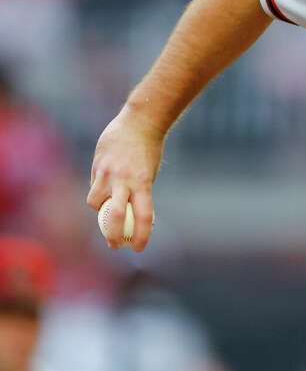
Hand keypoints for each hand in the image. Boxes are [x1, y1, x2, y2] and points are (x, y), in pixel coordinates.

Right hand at [87, 108, 163, 251]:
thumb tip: (130, 216)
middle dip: (112, 234)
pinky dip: (96, 192)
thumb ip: (137, 193)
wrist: (139, 123)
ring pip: (95, 203)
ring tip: (107, 207)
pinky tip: (103, 187)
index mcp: (143, 183)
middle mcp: (125, 180)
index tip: (138, 248)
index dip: (141, 235)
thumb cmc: (148, 150)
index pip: (143, 216)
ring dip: (99, 210)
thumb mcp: (148, 174)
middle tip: (114, 245)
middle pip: (114, 216)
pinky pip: (93, 187)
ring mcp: (108, 173)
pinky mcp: (97, 166)